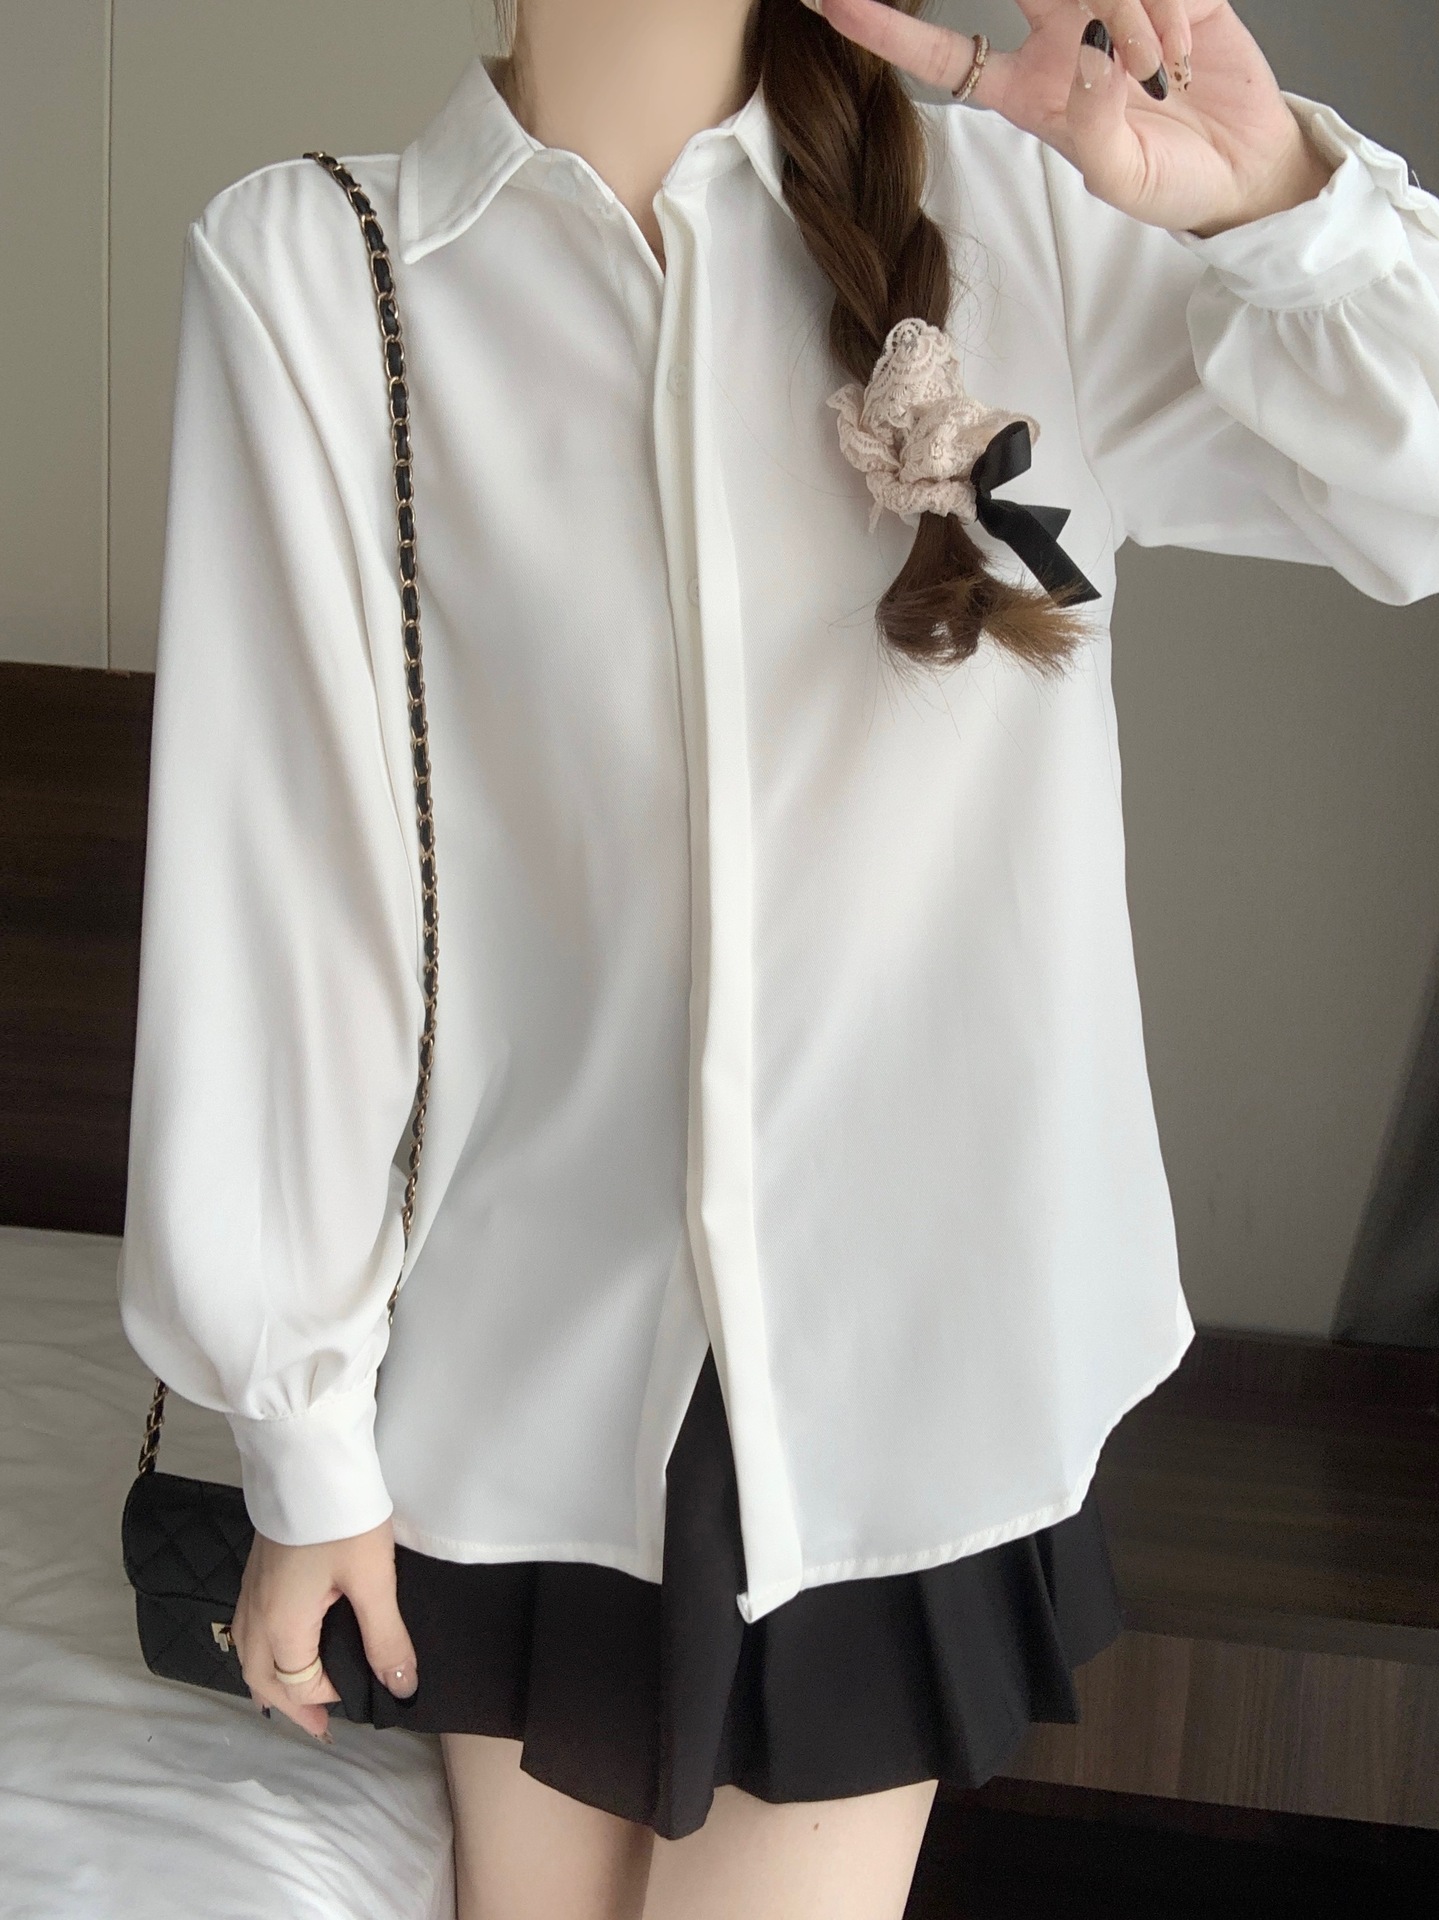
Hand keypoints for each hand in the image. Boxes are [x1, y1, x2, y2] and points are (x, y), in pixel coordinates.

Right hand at [231, 1517, 417, 1739]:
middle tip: (316, 1725)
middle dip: (286, 1705)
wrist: (308, 1455)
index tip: (363, 1693)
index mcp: (282, 1623)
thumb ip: (386, 1637)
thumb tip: (400, 1688)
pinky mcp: (256, 1566)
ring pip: (248, 1651)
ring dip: (269, 1679)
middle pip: (260, 1677)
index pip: (299, 1682)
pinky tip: (282, 1639)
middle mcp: (256, 1611)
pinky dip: (263, 1649)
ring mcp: (251, 1587)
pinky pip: (249, 1625)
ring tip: (295, 1692)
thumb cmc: (341, 1518)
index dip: (329, 1696)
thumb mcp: (373, 1579)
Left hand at [804, 0, 1335, 236]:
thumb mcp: (1122, 178)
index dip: (887, 28)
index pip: (943, 52)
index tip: (832, 4)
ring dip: (1129, 20)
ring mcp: (1108, 7)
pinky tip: (1187, 56)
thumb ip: (1096, 127)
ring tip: (1162, 75)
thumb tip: (1088, 56)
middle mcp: (1058, 37)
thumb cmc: (1171, 184)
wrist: (1245, 167)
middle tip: (1048, 0)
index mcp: (1027, 90)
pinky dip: (1169, 15)